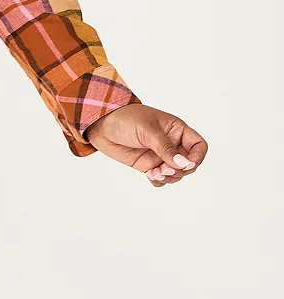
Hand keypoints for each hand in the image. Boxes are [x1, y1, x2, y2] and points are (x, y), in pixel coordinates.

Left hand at [84, 102, 206, 186]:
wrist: (100, 123)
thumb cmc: (124, 118)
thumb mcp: (146, 130)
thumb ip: (165, 147)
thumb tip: (185, 164)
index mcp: (176, 129)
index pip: (198, 146)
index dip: (197, 157)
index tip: (186, 164)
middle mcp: (171, 143)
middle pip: (189, 164)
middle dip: (180, 170)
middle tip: (164, 169)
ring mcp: (160, 155)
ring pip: (177, 174)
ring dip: (169, 177)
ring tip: (154, 172)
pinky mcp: (148, 164)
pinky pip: (162, 179)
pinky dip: (159, 180)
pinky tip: (149, 175)